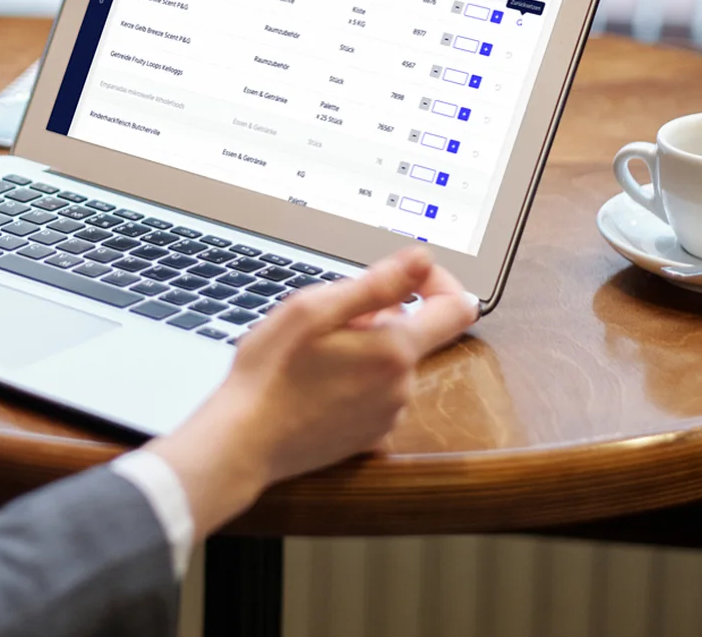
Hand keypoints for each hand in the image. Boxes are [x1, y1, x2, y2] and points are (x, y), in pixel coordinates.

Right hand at [146, 248, 476, 536]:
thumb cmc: (270, 373)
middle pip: (411, 333)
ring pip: (389, 362)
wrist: (245, 442)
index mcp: (394, 351)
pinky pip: (375, 392)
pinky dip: (354, 377)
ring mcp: (387, 415)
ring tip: (313, 354)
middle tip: (326, 319)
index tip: (405, 277)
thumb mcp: (314, 310)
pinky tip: (314, 382)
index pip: (457, 308)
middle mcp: (402, 387)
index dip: (438, 282)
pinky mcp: (369, 435)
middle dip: (378, 316)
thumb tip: (422, 260)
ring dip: (362, 347)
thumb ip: (376, 284)